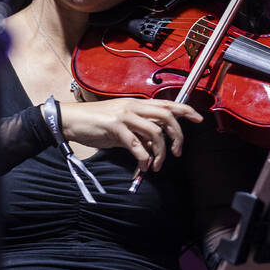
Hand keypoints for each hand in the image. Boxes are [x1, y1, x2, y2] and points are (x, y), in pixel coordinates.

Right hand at [58, 97, 203, 172]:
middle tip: (177, 153)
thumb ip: (138, 132)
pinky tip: (142, 166)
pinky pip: (137, 145)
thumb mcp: (121, 125)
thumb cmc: (95, 123)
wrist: (70, 120)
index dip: (185, 110)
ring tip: (156, 165)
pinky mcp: (114, 126)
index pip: (166, 103)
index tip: (199, 118)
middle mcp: (133, 106)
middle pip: (166, 116)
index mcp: (136, 104)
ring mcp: (124, 115)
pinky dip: (143, 159)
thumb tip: (153, 147)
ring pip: (155, 132)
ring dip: (160, 152)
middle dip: (178, 135)